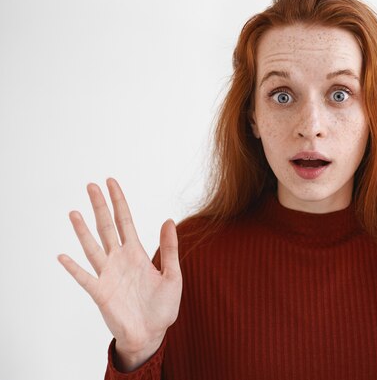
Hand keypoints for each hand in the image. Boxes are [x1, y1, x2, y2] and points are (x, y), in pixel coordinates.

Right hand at [58, 178, 182, 357]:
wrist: (152, 334)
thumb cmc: (162, 307)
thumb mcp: (173, 275)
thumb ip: (170, 249)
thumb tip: (168, 220)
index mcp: (137, 254)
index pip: (125, 221)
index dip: (118, 201)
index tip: (111, 182)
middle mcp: (119, 260)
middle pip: (106, 227)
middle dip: (99, 206)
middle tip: (90, 185)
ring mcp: (108, 275)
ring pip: (92, 247)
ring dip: (83, 231)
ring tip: (74, 213)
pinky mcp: (101, 293)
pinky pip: (85, 278)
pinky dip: (73, 267)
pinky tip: (63, 256)